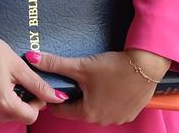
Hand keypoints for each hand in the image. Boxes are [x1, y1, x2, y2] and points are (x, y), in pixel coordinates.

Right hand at [0, 7, 67, 122]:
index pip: (30, 116)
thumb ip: (38, 84)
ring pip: (1, 117)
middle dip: (22, 103)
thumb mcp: (18, 65)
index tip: (34, 87)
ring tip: (4, 81)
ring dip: (8, 104)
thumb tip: (57, 97)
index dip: (37, 102)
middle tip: (19, 81)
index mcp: (3, 102)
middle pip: (15, 117)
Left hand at [26, 48, 170, 124]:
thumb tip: (32, 59)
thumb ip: (55, 64)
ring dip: (92, 95)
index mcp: (87, 113)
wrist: (146, 65)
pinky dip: (108, 96)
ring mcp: (118, 118)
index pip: (61, 109)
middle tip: (74, 76)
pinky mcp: (131, 111)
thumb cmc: (113, 67)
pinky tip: (109, 81)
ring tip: (92, 77)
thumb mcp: (81, 65)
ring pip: (97, 107)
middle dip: (75, 94)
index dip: (54, 95)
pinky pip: (113, 106)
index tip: (53, 83)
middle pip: (80, 108)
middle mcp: (102, 120)